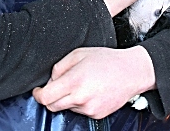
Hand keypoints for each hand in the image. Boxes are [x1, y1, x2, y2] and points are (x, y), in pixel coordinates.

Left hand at [32, 46, 155, 118]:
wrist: (131, 72)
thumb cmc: (106, 60)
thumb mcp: (78, 54)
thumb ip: (59, 67)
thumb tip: (50, 81)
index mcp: (74, 81)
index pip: (46, 97)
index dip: (38, 94)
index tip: (38, 90)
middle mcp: (81, 98)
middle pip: (53, 106)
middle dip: (50, 97)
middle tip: (58, 85)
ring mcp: (90, 109)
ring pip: (67, 108)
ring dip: (67, 98)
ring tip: (81, 84)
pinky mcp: (97, 115)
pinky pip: (80, 111)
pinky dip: (79, 103)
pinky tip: (89, 91)